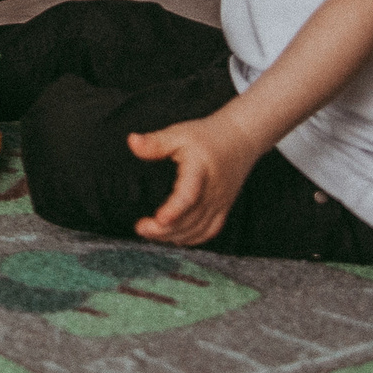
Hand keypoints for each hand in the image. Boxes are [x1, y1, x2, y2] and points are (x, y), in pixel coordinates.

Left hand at [127, 114, 265, 246]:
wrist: (240, 139)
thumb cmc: (208, 136)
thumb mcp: (179, 133)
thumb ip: (156, 142)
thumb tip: (132, 142)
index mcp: (200, 171)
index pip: (189, 195)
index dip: (174, 210)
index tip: (158, 219)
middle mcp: (212, 191)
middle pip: (191, 219)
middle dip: (164, 229)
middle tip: (141, 228)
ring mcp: (220, 203)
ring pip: (199, 229)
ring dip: (174, 236)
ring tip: (151, 234)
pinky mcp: (223, 209)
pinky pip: (210, 231)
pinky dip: (192, 239)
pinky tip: (175, 237)